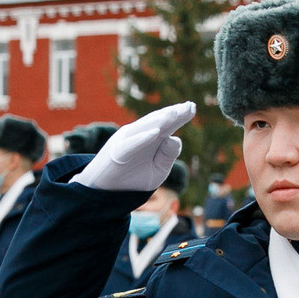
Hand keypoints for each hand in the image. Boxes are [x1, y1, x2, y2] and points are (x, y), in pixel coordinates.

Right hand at [74, 101, 194, 192]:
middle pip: (159, 122)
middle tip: (189, 106)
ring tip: (175, 113)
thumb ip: (168, 156)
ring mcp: (128, 141)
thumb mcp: (158, 171)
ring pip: (146, 128)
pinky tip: (156, 133)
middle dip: (174, 114)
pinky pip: (132, 144)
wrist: (106, 191)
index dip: (180, 116)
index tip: (192, 107)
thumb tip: (176, 138)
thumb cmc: (132, 179)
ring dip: (160, 120)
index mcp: (151, 139)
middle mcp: (140, 136)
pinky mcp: (118, 153)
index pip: (168, 125)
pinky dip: (143, 138)